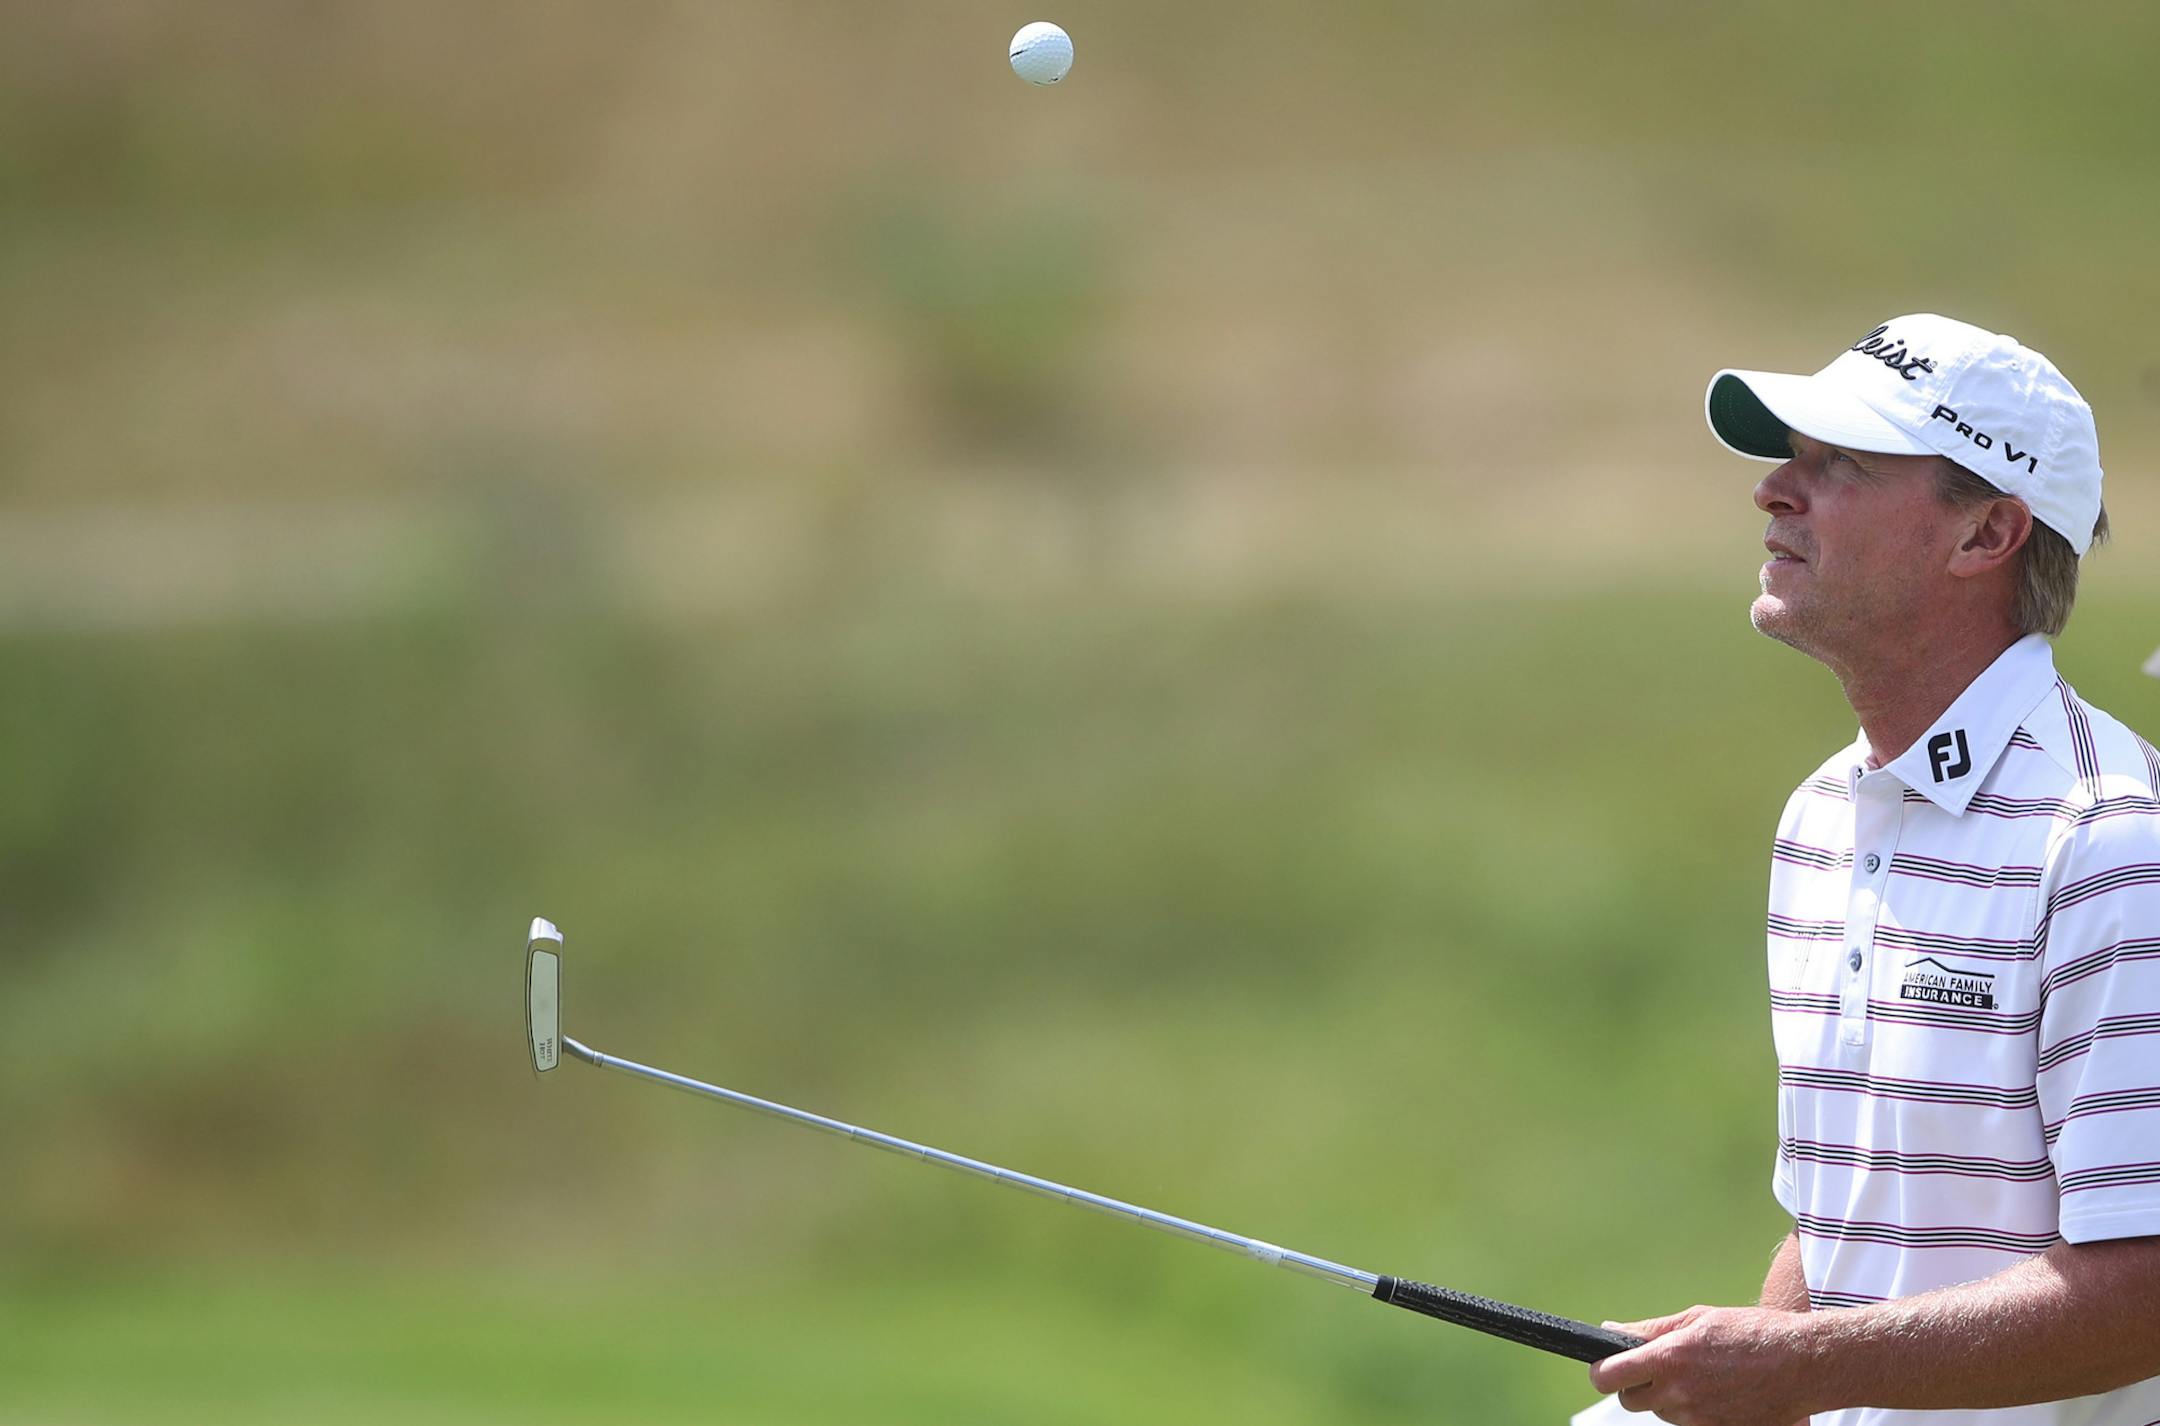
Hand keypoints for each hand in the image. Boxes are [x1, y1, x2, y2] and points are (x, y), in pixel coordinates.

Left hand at [1586, 1304, 1816, 1425]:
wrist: (1805, 1364)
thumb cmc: (1753, 1333)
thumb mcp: (1698, 1319)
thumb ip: (1650, 1329)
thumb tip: (1610, 1330)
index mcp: (1669, 1359)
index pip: (1609, 1377)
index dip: (1602, 1372)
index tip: (1605, 1366)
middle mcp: (1680, 1395)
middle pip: (1630, 1401)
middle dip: (1636, 1385)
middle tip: (1659, 1368)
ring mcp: (1699, 1419)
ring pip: (1662, 1414)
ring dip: (1669, 1398)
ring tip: (1701, 1375)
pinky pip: (1690, 1425)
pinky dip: (1695, 1412)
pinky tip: (1717, 1392)